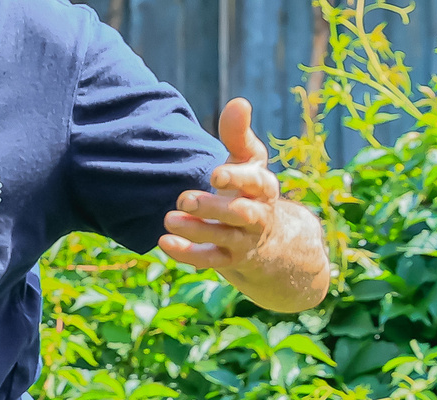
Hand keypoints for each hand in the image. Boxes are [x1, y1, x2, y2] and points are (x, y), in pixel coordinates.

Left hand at [159, 98, 329, 312]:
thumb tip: (239, 102)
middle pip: (242, 214)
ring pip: (224, 238)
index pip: (258, 183)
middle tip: (184, 199)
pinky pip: (211, 260)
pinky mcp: (230, 260)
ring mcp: (245, 241)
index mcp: (264, 189)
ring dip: (197, 230)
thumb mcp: (249, 162)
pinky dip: (189, 254)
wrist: (271, 243)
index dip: (239, 179)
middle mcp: (258, 216)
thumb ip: (239, 134)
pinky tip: (165, 243)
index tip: (216, 175)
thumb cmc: (250, 191)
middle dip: (214, 208)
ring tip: (168, 219)